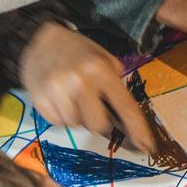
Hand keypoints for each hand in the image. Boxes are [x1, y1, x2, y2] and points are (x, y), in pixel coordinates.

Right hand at [20, 22, 154, 152]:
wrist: (40, 39)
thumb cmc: (78, 52)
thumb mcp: (104, 60)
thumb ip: (116, 86)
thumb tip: (126, 120)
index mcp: (101, 71)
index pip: (125, 108)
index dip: (138, 130)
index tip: (147, 147)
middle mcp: (80, 81)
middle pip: (98, 125)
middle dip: (98, 121)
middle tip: (90, 105)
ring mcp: (57, 90)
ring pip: (76, 125)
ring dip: (77, 117)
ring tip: (72, 97)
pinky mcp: (39, 99)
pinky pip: (57, 122)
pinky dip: (61, 115)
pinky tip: (59, 98)